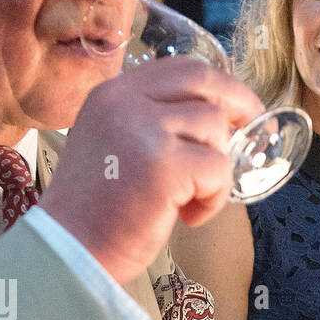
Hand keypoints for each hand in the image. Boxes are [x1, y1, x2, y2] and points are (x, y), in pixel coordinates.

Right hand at [40, 58, 264, 284]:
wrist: (68, 251)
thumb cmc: (93, 211)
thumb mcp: (111, 145)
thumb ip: (148, 123)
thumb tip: (215, 119)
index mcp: (111, 95)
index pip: (178, 69)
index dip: (216, 85)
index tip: (234, 106)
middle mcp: (125, 103)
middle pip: (203, 83)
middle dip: (238, 104)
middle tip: (251, 132)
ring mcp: (145, 131)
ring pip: (215, 128)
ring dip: (214, 168)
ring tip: (188, 199)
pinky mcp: (164, 166)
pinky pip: (218, 169)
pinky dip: (213, 198)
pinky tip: (188, 216)